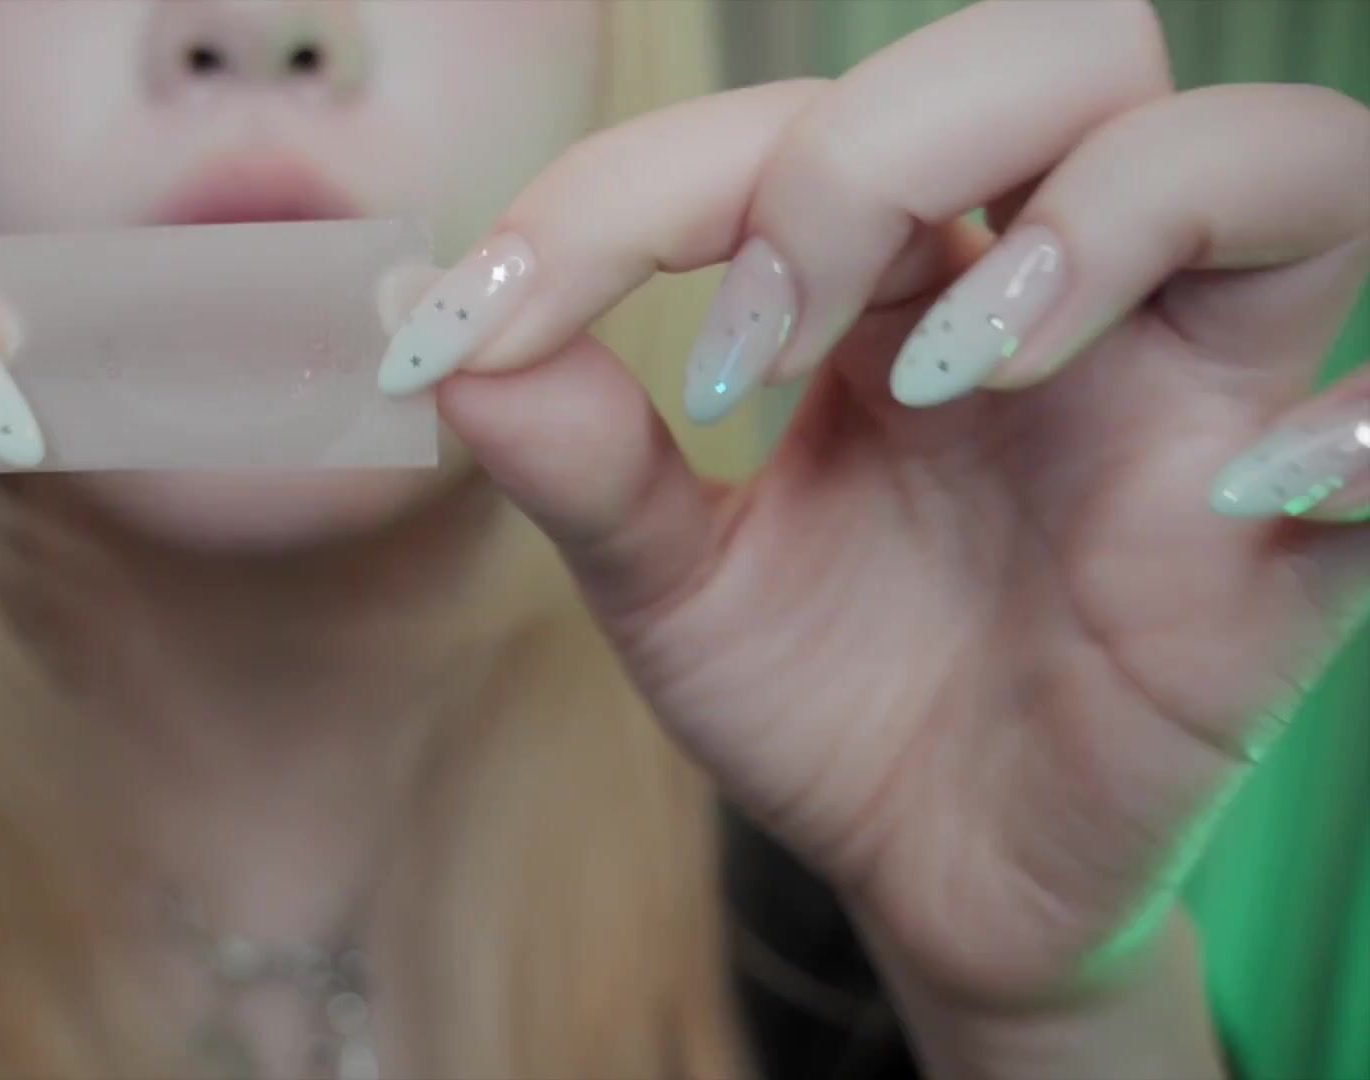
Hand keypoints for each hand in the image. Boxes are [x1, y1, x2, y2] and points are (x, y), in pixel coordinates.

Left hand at [389, 0, 1369, 1056]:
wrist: (925, 869)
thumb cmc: (819, 690)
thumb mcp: (670, 581)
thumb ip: (578, 459)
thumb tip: (437, 335)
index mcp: (903, 278)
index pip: (800, 123)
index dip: (636, 188)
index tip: (493, 316)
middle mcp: (1065, 298)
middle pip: (1066, 53)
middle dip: (884, 149)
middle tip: (756, 336)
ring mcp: (1195, 402)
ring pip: (1273, 159)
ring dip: (1102, 220)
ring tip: (949, 376)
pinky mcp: (1286, 550)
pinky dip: (1364, 434)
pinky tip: (1242, 492)